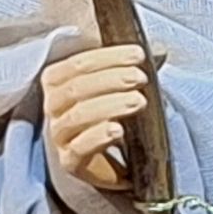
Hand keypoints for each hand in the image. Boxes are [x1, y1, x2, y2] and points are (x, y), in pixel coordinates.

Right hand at [42, 42, 153, 191]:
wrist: (109, 164)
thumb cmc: (110, 116)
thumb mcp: (119, 89)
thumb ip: (132, 67)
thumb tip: (159, 49)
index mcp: (58, 82)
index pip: (78, 64)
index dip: (108, 57)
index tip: (138, 55)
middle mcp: (53, 107)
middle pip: (76, 88)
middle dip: (111, 79)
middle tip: (141, 78)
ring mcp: (59, 135)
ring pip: (77, 116)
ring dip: (110, 105)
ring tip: (139, 101)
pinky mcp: (70, 162)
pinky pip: (79, 148)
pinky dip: (99, 136)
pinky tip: (118, 131)